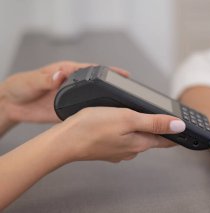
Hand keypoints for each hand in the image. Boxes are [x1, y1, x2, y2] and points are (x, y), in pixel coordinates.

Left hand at [0, 61, 127, 123]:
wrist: (12, 105)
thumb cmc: (20, 87)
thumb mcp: (32, 81)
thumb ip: (45, 79)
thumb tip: (59, 75)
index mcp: (67, 72)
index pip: (92, 70)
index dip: (109, 72)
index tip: (124, 74)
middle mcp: (74, 84)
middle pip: (99, 85)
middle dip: (116, 87)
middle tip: (131, 92)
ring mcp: (74, 99)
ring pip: (96, 100)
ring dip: (108, 103)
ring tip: (124, 108)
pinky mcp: (70, 111)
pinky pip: (87, 113)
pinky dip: (97, 116)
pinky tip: (107, 121)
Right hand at [52, 107, 184, 162]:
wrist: (64, 140)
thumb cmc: (92, 128)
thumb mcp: (128, 118)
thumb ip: (154, 123)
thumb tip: (180, 126)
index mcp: (140, 143)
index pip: (166, 140)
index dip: (178, 133)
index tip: (188, 129)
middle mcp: (131, 150)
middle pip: (152, 138)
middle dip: (161, 128)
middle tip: (169, 119)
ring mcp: (119, 150)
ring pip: (137, 138)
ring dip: (143, 129)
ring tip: (147, 117)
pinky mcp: (107, 147)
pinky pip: (124, 138)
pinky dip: (127, 130)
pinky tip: (121, 123)